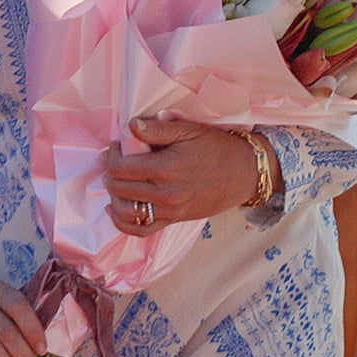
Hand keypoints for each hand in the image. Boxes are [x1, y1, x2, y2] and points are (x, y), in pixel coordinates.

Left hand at [103, 118, 274, 234]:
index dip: (111, 155)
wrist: (246, 173)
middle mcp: (165, 193)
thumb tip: (131, 126)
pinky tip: (117, 207)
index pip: (119, 167)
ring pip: (125, 211)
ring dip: (114, 195)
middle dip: (110, 172)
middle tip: (116, 159)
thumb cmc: (217, 148)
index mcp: (166, 168)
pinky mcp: (174, 220)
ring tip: (118, 181)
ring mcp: (170, 211)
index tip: (117, 146)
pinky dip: (123, 222)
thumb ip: (158, 129)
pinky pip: (141, 230)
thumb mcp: (189, 130)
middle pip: (118, 188)